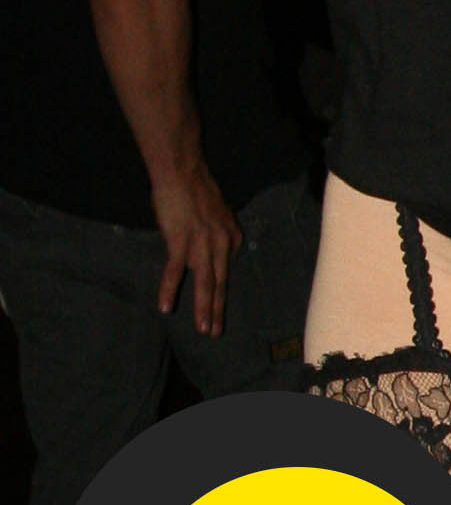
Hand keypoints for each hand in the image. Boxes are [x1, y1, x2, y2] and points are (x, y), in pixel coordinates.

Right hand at [150, 161, 243, 334]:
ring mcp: (202, 243)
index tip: (216, 309)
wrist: (183, 172)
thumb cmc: (194, 191)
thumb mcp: (214, 216)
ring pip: (205, 283)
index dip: (220, 291)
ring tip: (203, 329)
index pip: (226, 271)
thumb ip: (214, 236)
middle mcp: (222, 243)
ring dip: (204, 308)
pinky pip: (175, 271)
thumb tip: (207, 251)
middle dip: (217, 310)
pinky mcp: (180, 241)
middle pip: (220, 283)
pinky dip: (170, 290)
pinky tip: (165, 307)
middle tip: (215, 332)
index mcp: (231, 237)